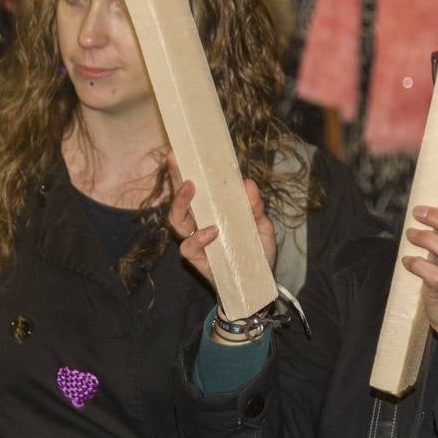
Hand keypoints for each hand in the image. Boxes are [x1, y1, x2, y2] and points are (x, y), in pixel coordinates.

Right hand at [166, 151, 276, 290]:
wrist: (257, 283)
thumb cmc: (256, 252)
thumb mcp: (262, 226)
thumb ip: (255, 207)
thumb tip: (248, 183)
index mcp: (212, 210)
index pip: (195, 188)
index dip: (183, 171)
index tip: (178, 153)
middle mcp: (199, 222)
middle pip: (179, 200)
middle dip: (176, 181)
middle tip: (181, 166)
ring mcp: (195, 240)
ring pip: (176, 221)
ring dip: (181, 204)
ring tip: (191, 190)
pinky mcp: (196, 259)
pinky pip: (188, 246)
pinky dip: (198, 238)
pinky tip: (211, 232)